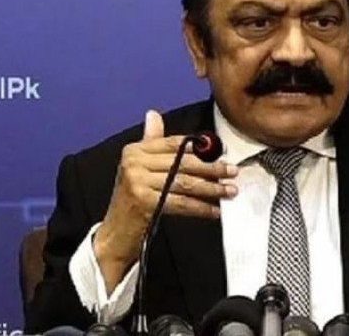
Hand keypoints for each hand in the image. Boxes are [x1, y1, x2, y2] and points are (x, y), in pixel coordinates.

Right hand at [93, 110, 237, 291]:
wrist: (115, 233)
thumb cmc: (132, 200)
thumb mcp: (138, 168)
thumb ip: (150, 142)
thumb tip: (153, 114)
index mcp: (134, 150)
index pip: (174, 144)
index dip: (200, 148)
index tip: (223, 153)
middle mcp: (134, 163)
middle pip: (182, 162)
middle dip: (211, 168)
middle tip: (233, 172)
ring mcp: (137, 182)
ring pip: (184, 183)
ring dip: (211, 188)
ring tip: (229, 191)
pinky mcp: (144, 202)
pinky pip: (181, 203)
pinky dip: (200, 207)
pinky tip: (215, 210)